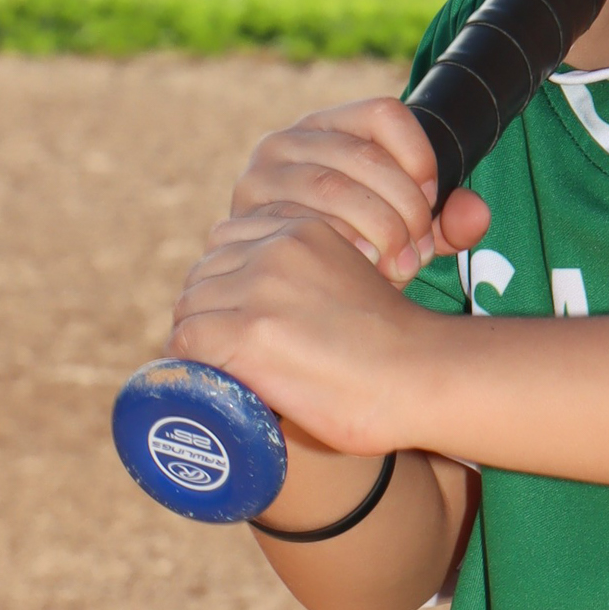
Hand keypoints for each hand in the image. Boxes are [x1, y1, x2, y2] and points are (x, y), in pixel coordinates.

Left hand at [171, 206, 451, 453]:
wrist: (422, 375)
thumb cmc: (397, 344)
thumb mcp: (354, 276)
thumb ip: (314, 272)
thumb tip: (278, 306)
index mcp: (302, 228)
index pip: (229, 241)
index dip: (227, 282)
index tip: (239, 317)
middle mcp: (276, 248)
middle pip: (203, 273)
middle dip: (209, 310)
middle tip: (227, 352)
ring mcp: (259, 287)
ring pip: (190, 307)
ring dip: (199, 340)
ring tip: (223, 370)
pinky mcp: (247, 331)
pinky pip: (185, 342)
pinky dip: (191, 366)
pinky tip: (214, 380)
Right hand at [227, 97, 490, 284]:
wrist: (288, 283)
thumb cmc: (358, 247)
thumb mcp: (409, 230)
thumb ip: (449, 221)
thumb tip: (477, 215)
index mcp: (334, 124)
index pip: (386, 113)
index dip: (420, 157)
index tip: (432, 201)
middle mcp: (290, 139)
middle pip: (364, 156)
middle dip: (404, 207)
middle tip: (420, 251)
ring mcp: (261, 175)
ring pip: (331, 187)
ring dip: (376, 229)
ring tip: (398, 266)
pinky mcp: (245, 216)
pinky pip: (297, 221)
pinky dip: (338, 247)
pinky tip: (359, 270)